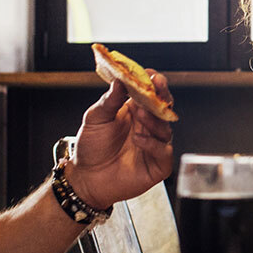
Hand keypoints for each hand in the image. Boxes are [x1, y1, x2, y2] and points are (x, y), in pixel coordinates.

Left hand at [65, 72, 174, 209]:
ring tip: (141, 114)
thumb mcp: (94, 119)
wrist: (87, 179)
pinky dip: (153, 144)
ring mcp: (154, 144)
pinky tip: (138, 140)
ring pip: (165, 128)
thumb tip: (119, 82)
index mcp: (134, 111)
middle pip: (164, 107)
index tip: (151, 74)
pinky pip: (163, 150)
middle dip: (163, 95)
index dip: (153, 82)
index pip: (149, 93)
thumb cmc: (91, 149)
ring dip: (155, 120)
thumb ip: (108, 101)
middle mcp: (147, 126)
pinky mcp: (158, 163)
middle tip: (157, 86)